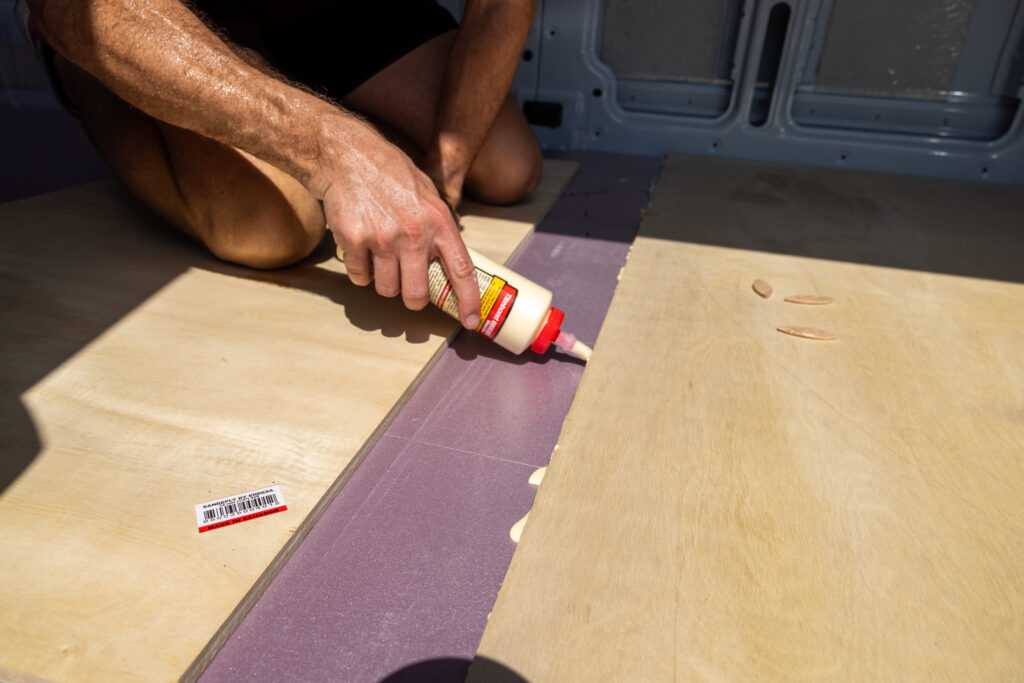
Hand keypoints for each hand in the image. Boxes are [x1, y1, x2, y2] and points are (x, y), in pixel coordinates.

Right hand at [321, 119, 479, 328]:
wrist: (348, 156)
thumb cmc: (390, 173)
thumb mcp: (428, 193)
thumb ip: (441, 223)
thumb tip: (452, 253)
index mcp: (439, 223)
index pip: (461, 271)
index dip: (468, 301)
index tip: (470, 320)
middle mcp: (414, 234)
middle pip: (418, 294)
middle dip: (413, 299)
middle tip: (408, 289)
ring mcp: (383, 239)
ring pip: (387, 290)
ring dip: (385, 283)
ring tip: (382, 259)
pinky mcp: (355, 240)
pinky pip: (360, 277)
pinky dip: (361, 271)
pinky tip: (362, 250)